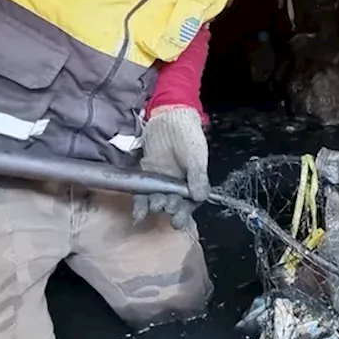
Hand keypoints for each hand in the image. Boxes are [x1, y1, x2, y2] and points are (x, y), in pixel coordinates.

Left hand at [135, 105, 209, 228]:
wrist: (170, 118)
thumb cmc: (188, 137)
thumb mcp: (196, 157)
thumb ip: (197, 177)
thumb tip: (200, 198)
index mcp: (192, 184)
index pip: (189, 204)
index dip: (184, 214)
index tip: (178, 220)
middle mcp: (176, 187)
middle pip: (172, 205)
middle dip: (169, 208)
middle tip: (166, 205)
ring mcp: (160, 182)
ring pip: (156, 201)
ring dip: (154, 207)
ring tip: (153, 207)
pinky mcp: (146, 176)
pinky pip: (142, 193)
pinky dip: (140, 204)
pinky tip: (138, 213)